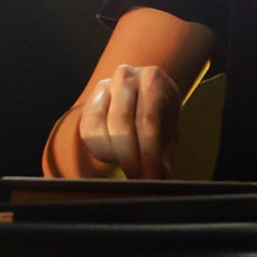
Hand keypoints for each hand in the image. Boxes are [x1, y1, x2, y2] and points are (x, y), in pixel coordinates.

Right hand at [69, 63, 181, 178]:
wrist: (139, 97)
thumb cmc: (159, 116)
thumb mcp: (168, 129)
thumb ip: (165, 153)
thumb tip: (163, 179)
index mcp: (152, 79)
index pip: (148, 121)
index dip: (148, 153)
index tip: (150, 177)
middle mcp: (125, 77)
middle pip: (121, 124)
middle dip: (129, 158)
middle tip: (138, 179)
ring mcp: (103, 87)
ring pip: (100, 128)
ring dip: (114, 155)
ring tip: (130, 168)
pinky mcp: (88, 102)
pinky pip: (88, 131)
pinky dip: (101, 150)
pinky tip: (115, 157)